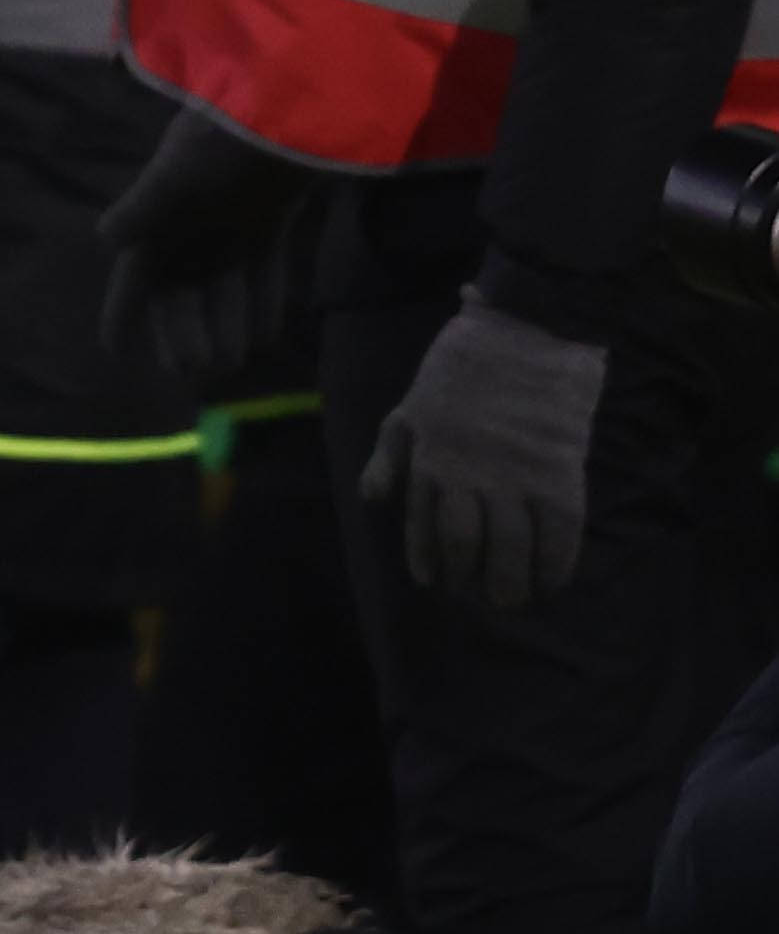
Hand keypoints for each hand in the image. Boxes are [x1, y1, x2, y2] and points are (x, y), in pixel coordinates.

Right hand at [98, 106, 319, 380]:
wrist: (288, 97)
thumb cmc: (225, 133)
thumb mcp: (179, 171)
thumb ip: (146, 206)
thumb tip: (108, 236)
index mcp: (160, 216)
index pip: (136, 275)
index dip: (124, 311)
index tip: (114, 348)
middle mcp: (192, 224)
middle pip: (183, 289)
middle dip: (184, 328)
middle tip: (191, 368)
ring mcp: (233, 222)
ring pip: (224, 286)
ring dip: (225, 323)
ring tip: (230, 362)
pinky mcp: (271, 218)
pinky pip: (263, 270)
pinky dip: (263, 299)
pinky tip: (266, 333)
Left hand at [358, 296, 604, 610]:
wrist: (527, 332)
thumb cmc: (462, 367)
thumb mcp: (409, 407)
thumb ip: (390, 456)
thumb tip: (374, 500)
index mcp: (428, 462)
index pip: (422, 525)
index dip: (426, 559)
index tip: (432, 583)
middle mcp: (466, 477)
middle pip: (463, 544)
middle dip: (468, 578)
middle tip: (478, 599)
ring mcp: (513, 476)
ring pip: (509, 546)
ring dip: (510, 582)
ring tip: (512, 602)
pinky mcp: (558, 472)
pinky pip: (558, 530)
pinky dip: (556, 561)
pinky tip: (553, 581)